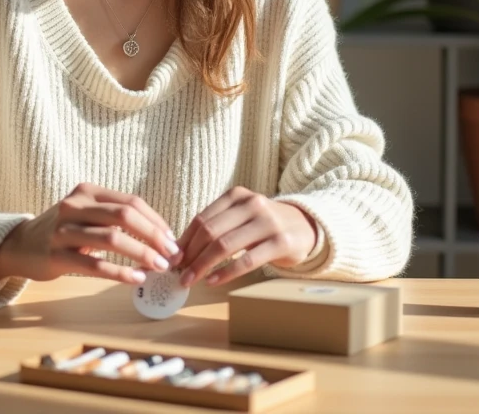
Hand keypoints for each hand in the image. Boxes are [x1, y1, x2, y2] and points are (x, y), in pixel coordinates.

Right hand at [0, 183, 181, 285]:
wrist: (20, 245)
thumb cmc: (63, 231)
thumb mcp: (87, 214)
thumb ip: (116, 218)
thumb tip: (161, 235)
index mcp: (87, 192)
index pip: (131, 202)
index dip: (156, 222)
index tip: (173, 241)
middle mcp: (74, 206)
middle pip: (125, 216)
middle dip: (154, 236)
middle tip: (171, 255)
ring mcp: (63, 230)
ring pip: (112, 239)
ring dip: (141, 254)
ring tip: (159, 267)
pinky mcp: (56, 255)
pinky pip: (94, 265)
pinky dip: (119, 272)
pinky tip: (136, 279)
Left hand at [176, 188, 317, 287]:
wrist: (305, 226)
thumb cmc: (264, 224)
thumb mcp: (241, 216)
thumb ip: (217, 226)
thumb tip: (182, 250)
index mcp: (236, 195)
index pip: (202, 219)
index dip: (184, 241)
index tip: (172, 258)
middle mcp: (251, 204)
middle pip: (210, 231)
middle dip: (190, 255)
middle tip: (178, 273)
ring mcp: (267, 222)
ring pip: (225, 245)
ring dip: (203, 265)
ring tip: (190, 280)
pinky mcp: (280, 242)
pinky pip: (247, 260)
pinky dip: (226, 272)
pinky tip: (213, 282)